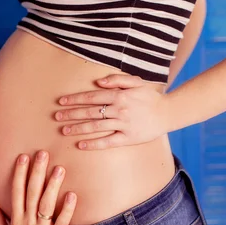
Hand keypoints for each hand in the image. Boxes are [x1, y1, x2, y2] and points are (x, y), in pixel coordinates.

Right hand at [0, 151, 76, 224]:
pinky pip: (61, 223)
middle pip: (32, 194)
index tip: (23, 157)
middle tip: (43, 154)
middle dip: (37, 173)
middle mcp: (27, 224)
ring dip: (53, 186)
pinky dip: (67, 209)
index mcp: (16, 222)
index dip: (20, 174)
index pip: (17, 193)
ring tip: (59, 168)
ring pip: (47, 205)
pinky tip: (72, 195)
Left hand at [55, 74, 170, 149]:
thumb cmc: (150, 97)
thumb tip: (99, 82)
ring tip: (64, 130)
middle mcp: (119, 109)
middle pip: (90, 112)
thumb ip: (117, 80)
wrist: (168, 113)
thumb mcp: (136, 82)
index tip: (61, 102)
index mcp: (119, 95)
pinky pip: (107, 142)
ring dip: (78, 128)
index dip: (75, 99)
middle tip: (57, 117)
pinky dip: (93, 143)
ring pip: (96, 126)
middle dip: (71, 114)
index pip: (92, 97)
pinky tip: (81, 144)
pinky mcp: (128, 137)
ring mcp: (123, 124)